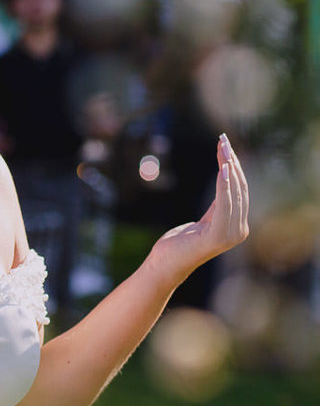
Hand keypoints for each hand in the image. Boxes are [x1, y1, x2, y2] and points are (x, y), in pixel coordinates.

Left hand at [150, 133, 249, 277]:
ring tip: (223, 149)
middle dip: (232, 162)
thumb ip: (217, 206)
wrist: (164, 265)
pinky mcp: (218, 236)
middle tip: (223, 141)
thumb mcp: (202, 221)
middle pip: (239, 189)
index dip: (235, 167)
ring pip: (233, 193)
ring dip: (228, 168)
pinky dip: (224, 186)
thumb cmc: (179, 244)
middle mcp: (239, 231)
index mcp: (237, 226)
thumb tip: (224, 183)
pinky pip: (224, 205)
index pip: (240, 191)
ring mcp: (231, 235)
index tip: (226, 147)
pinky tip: (222, 170)